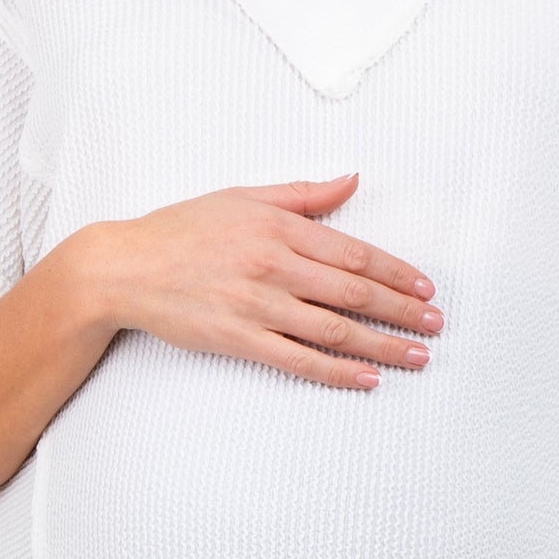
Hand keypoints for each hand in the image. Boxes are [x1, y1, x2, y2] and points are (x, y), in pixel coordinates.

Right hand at [86, 172, 443, 388]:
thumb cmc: (181, 229)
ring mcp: (258, 306)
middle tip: (435, 324)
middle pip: (354, 292)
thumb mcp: (244, 196)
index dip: (397, 272)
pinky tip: (366, 378)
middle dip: (402, 310)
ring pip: (334, 329)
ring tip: (416, 356)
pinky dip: (336, 372)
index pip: (354, 253)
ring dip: (382, 345)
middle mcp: (273, 266)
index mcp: (279, 228)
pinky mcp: (240, 340)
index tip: (425, 287)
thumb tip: (351, 180)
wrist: (123, 268)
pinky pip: (298, 360)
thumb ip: (302, 194)